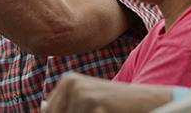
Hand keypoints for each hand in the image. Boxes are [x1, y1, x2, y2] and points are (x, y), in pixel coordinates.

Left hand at [44, 73, 170, 112]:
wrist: (148, 101)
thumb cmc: (117, 106)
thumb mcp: (88, 103)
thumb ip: (67, 106)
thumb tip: (42, 109)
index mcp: (67, 81)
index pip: (49, 112)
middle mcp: (71, 83)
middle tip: (97, 112)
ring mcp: (81, 93)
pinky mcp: (93, 103)